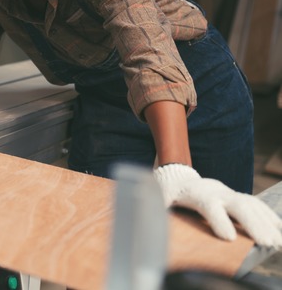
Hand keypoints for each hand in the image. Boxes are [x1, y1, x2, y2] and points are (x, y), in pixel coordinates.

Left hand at [154, 163, 281, 247]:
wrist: (178, 176)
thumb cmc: (167, 192)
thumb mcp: (158, 199)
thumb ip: (156, 208)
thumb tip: (149, 219)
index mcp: (196, 194)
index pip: (209, 206)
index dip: (218, 221)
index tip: (228, 238)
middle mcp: (217, 192)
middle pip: (238, 205)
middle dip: (253, 224)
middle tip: (265, 243)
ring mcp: (229, 193)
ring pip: (252, 206)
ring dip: (266, 224)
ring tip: (276, 242)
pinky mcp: (236, 197)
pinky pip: (256, 205)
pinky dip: (269, 217)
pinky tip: (279, 229)